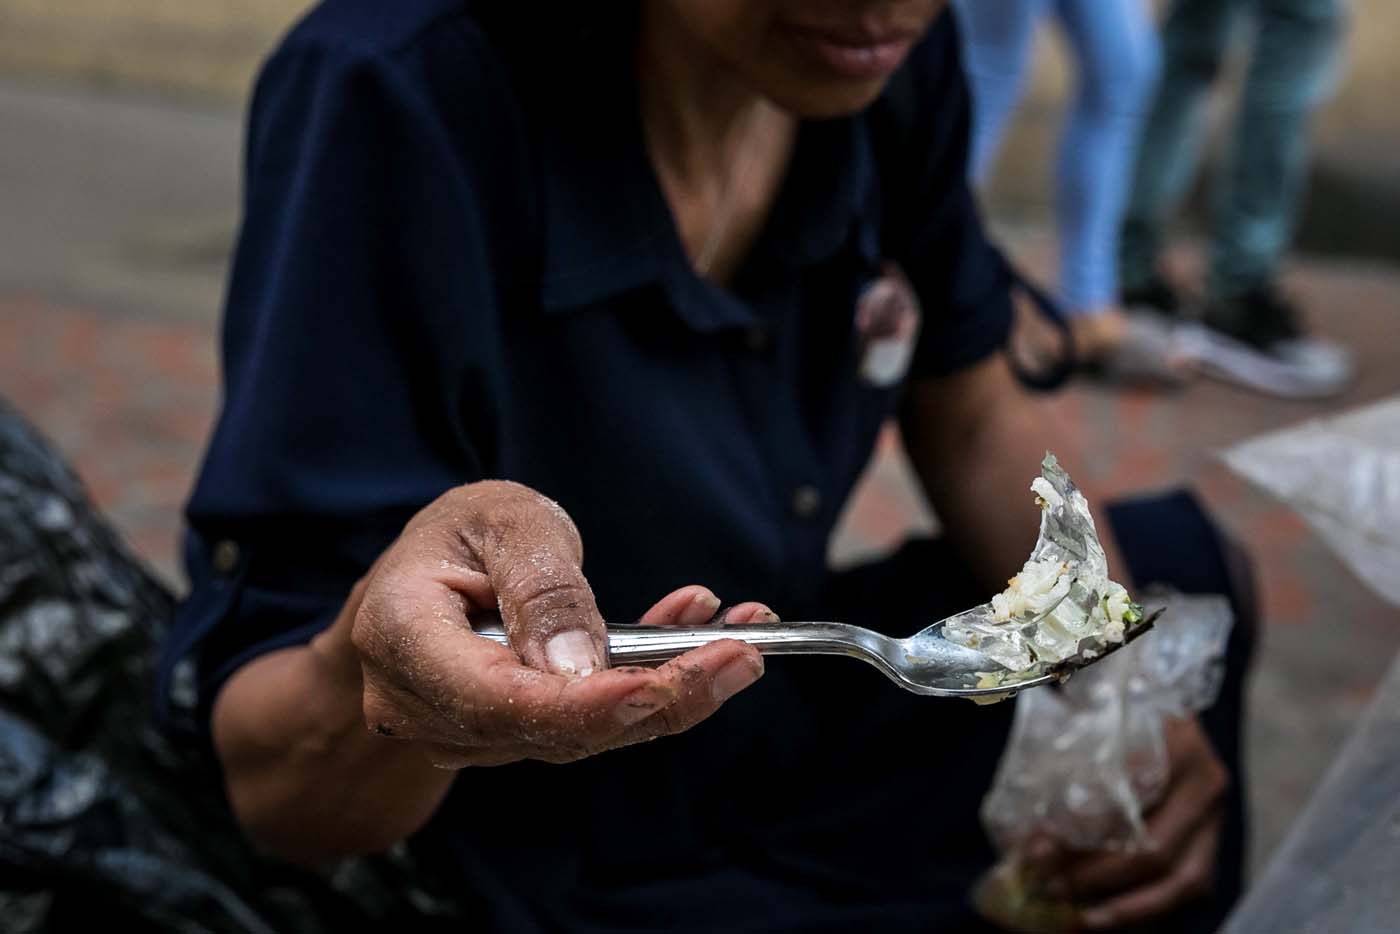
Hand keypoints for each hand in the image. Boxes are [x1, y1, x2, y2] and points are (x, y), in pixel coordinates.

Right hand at [349, 480, 768, 767]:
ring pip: (581, 731)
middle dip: (660, 696)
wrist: (426, 575)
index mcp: (401, 636)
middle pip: (550, 727)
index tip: (663, 685)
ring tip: (743, 633)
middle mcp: (423, 704)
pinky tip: (701, 635)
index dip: (584, 704)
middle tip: (744, 652)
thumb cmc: (458, 533)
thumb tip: (580, 666)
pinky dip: (652, 679)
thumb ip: (541, 586)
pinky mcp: (514, 737)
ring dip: (671, 685)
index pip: (494, 697)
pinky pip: (589, 719)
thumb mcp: (502, 520)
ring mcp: (466, 732)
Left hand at [1029, 715, 1228, 929]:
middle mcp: (1205, 785)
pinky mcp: (1212, 846)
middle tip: (1048, 886)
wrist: (1162, 709)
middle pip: (1155, 849)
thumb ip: (1071, 767)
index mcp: (1177, 745)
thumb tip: (1029, 840)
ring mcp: (1215, 820)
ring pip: (1182, 881)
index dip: (1083, 830)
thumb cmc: (1118, 715)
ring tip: (1079, 917)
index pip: (1130, 798)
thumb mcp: (1096, 722)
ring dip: (1127, 908)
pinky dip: (1145, 908)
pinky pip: (1187, 891)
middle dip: (1096, 877)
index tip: (1038, 846)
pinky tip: (1105, 914)